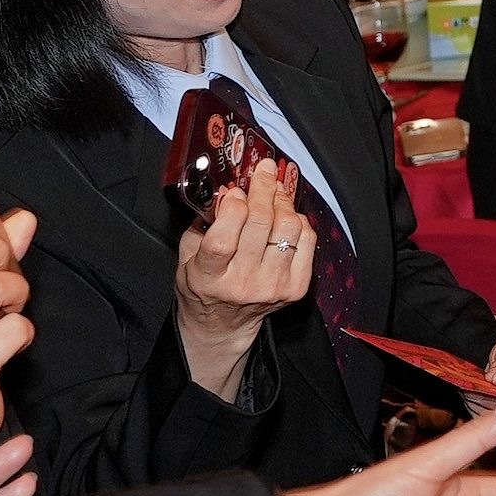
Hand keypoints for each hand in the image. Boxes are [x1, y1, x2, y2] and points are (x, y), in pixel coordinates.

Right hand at [173, 159, 313, 398]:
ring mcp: (272, 286)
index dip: (232, 207)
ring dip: (282, 202)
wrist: (225, 323)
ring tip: (274, 192)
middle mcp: (243, 284)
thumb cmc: (205, 284)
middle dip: (263, 189)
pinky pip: (307, 240)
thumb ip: (204, 222)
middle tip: (264, 172)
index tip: (234, 191)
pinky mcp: (296, 288)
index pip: (224, 239)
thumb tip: (227, 190)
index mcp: (209, 276)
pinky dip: (299, 222)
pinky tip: (286, 217)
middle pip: (261, 224)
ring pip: (288, 228)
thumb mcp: (188, 255)